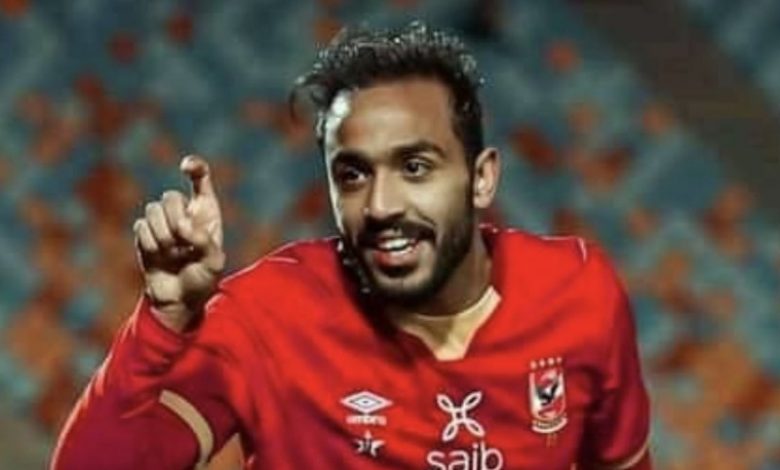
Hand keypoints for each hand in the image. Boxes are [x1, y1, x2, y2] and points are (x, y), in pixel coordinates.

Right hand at [133, 155, 224, 331]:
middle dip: (174, 219)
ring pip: (152, 209)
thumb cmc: (202, 279)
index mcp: (206, 212)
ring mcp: (162, 222)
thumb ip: (204, 241)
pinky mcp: (144, 234)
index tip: (186, 167)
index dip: (195, 167)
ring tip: (173, 254)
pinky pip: (140, 227)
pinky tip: (159, 257)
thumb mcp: (214, 263)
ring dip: (162, 235)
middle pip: (170, 196)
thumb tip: (183, 225)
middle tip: (183, 242)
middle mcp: (183, 212)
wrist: (179, 300)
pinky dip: (149, 244)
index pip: (201, 179)